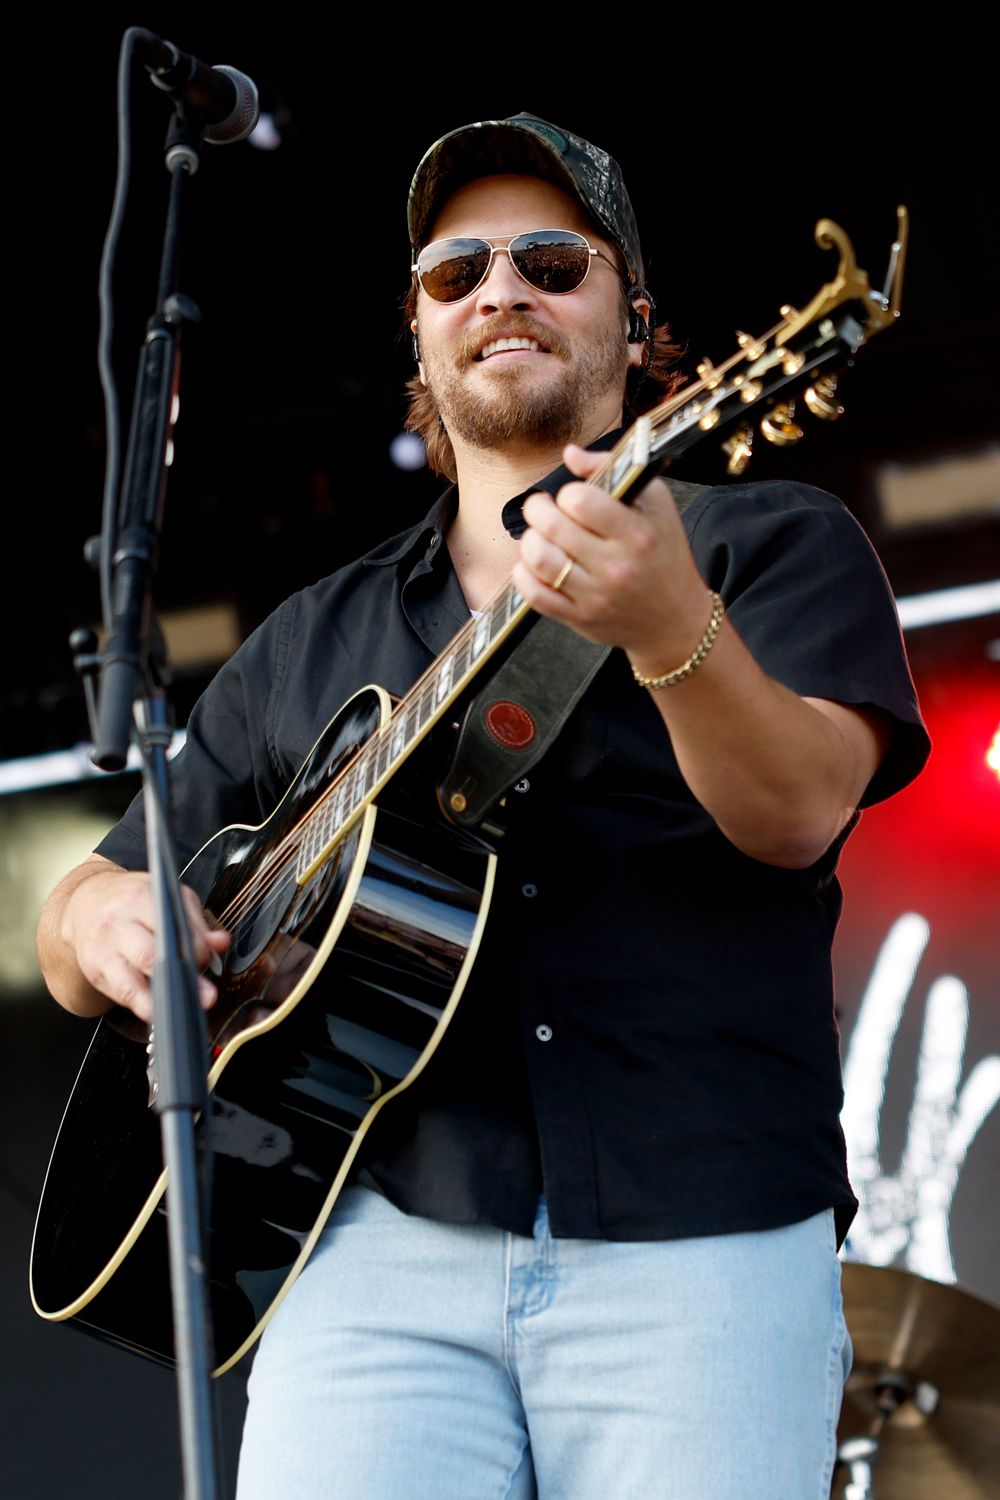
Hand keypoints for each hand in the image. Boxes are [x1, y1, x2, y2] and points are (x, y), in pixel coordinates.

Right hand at [62, 864, 229, 1023]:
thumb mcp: (168, 898)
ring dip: (159, 1004)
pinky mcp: (95, 974)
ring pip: (129, 986)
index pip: (170, 928)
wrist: (86, 905)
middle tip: (205, 995)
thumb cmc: (133, 900)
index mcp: (138, 899)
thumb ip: (195, 922)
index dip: (195, 949)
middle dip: (181, 979)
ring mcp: (102, 953)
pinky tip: (161, 1012)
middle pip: (148, 957)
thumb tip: (220, 943)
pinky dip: (143, 1007)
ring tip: (180, 1014)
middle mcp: (116, 926)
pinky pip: (121, 997)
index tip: (207, 960)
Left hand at [511, 443, 709, 671]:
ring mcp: (595, 596)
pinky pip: (534, 595)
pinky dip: (524, 574)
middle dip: (538, 509)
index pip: (581, 501)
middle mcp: (616, 567)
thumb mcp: (655, 504)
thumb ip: (612, 470)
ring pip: (539, 560)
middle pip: (552, 527)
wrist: (675, 618)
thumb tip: (569, 453)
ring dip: (529, 540)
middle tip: (541, 507)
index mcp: (637, 534)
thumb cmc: (663, 552)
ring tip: (539, 534)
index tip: (574, 497)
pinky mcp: (579, 618)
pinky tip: (534, 563)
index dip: (569, 493)